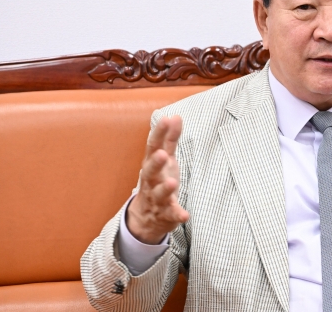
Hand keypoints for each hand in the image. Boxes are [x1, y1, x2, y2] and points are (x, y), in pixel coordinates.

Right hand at [127, 116, 189, 243]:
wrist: (146, 216)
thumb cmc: (157, 180)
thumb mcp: (165, 158)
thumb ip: (170, 138)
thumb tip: (175, 116)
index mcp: (152, 164)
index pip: (153, 146)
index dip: (159, 133)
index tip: (165, 119)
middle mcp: (151, 181)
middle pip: (150, 171)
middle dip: (155, 162)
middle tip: (162, 154)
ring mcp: (157, 198)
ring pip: (159, 193)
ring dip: (166, 188)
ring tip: (173, 182)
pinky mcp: (166, 214)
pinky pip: (171, 215)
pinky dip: (177, 215)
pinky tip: (185, 215)